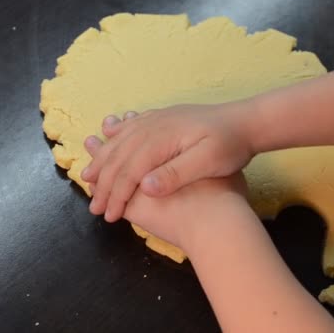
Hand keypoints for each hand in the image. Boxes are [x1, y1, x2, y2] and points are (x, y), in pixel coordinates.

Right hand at [81, 101, 255, 221]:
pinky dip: (115, 133)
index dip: (116, 195)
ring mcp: (157, 119)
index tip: (108, 216)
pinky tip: (108, 133)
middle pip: (119, 157)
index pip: (129, 171)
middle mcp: (153, 126)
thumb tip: (144, 187)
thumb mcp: (207, 162)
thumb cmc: (230, 145)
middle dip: (103, 183)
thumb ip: (176, 173)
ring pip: (120, 140)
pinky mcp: (163, 117)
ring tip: (87, 176)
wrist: (246, 120)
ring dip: (102, 159)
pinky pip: (131, 125)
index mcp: (160, 139)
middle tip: (93, 207)